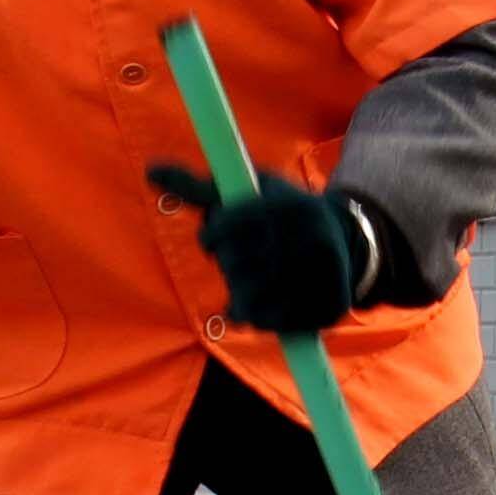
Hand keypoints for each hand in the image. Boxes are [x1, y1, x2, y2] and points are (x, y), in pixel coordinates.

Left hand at [147, 161, 377, 334]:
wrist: (344, 239)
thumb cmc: (280, 210)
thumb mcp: (246, 189)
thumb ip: (198, 186)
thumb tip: (150, 170)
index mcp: (287, 206)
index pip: (227, 228)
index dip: (210, 239)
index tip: (212, 242)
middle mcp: (309, 238)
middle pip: (235, 267)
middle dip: (229, 267)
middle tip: (239, 262)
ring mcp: (323, 274)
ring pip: (250, 301)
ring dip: (239, 297)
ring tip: (247, 285)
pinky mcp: (329, 306)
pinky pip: (273, 324)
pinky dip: (259, 318)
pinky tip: (262, 304)